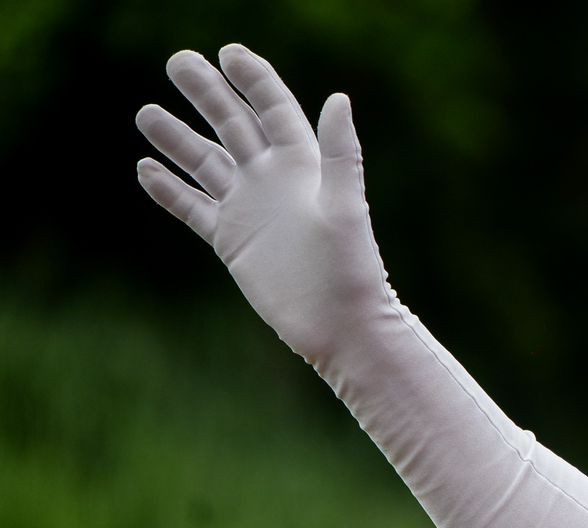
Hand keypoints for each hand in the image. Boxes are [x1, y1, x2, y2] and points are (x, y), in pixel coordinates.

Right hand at [136, 45, 387, 364]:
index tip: (227, 53)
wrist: (339, 325)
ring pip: (206, 163)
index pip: (274, 110)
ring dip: (178, 139)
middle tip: (176, 61)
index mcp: (303, 167)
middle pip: (234, 126)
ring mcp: (250, 209)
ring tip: (146, 114)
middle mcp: (273, 181)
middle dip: (207, 94)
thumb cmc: (351, 270)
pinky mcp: (232, 240)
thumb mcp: (345, 207)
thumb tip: (338, 98)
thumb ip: (340, 154)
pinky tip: (145, 170)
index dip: (253, 80)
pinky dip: (170, 190)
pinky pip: (194, 208)